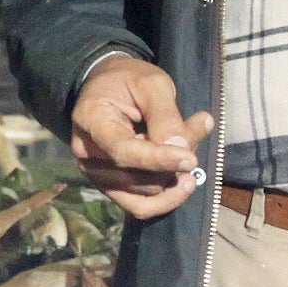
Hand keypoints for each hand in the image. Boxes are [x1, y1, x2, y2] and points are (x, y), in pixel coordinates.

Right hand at [69, 54, 214, 221]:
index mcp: (90, 120)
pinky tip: (186, 179)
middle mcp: (87, 154)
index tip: (190, 159)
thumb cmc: (129, 79)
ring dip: (176, 175)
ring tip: (193, 141)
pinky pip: (140, 206)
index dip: (158, 159)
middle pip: (136, 176)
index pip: (122, 151)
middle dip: (174, 161)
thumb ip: (165, 116)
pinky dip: (168, 197)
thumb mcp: (152, 83)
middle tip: (200, 126)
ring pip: (144, 194)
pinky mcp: (111, 186)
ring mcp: (96, 174)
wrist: (109, 86)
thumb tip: (180, 150)